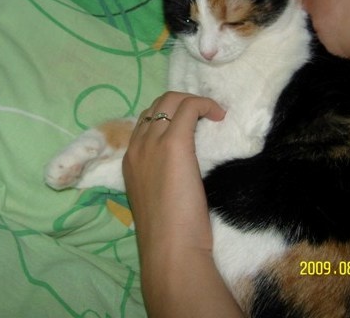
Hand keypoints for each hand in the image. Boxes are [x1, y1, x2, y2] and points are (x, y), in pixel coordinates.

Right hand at [122, 92, 244, 316]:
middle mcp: (137, 146)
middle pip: (157, 105)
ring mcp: (152, 143)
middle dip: (181, 103)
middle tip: (203, 116)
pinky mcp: (173, 144)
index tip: (191, 124)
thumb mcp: (155, 196)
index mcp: (129, 160)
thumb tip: (178, 168)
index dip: (169, 116)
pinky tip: (219, 116)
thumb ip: (160, 175)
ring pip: (171, 100)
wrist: (169, 249)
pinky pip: (189, 108)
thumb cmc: (167, 232)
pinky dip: (205, 105)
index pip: (146, 121)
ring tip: (212, 115)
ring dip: (194, 102)